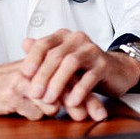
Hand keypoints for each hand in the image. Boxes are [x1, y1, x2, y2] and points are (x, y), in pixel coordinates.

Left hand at [21, 29, 139, 119]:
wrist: (115, 70)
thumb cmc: (84, 66)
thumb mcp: (62, 59)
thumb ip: (44, 52)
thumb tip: (24, 43)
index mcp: (64, 36)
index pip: (44, 44)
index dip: (32, 58)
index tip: (24, 74)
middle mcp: (76, 39)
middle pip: (55, 55)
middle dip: (43, 75)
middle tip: (34, 93)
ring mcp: (91, 50)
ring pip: (70, 64)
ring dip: (58, 83)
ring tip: (49, 99)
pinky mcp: (103, 64)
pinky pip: (89, 77)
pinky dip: (78, 90)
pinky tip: (71, 102)